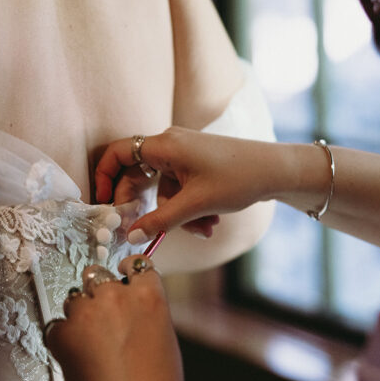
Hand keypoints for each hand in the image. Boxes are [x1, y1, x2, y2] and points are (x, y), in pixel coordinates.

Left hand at [46, 256, 183, 380]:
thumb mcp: (164, 339)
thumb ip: (146, 315)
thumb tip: (131, 313)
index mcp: (148, 295)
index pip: (135, 264)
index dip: (126, 270)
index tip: (121, 274)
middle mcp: (116, 296)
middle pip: (98, 275)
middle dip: (99, 292)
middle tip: (101, 317)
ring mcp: (87, 313)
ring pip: (75, 299)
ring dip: (80, 315)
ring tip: (89, 344)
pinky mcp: (63, 334)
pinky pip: (56, 326)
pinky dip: (62, 339)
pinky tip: (76, 358)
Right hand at [95, 128, 279, 243]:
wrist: (276, 171)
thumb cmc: (238, 179)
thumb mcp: (195, 205)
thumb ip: (159, 221)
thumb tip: (130, 235)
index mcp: (165, 145)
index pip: (118, 153)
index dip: (104, 177)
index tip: (102, 204)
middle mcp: (170, 145)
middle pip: (138, 176)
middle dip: (148, 207)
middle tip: (144, 230)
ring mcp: (184, 154)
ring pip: (163, 189)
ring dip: (176, 213)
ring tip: (203, 228)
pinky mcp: (196, 165)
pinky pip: (180, 189)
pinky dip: (189, 208)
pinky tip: (210, 222)